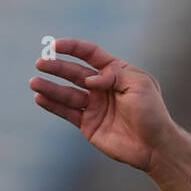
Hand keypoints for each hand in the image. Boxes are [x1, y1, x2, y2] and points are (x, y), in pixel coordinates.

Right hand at [29, 39, 174, 171]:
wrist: (155, 145)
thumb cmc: (152, 113)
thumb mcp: (140, 85)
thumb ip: (114, 75)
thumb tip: (89, 79)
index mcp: (118, 73)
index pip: (92, 54)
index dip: (74, 48)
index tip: (55, 45)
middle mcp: (104, 87)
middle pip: (75, 73)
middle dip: (57, 67)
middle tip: (40, 63)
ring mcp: (95, 105)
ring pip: (67, 92)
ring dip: (50, 87)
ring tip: (35, 82)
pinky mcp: (88, 123)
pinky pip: (66, 111)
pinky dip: (52, 104)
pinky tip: (40, 98)